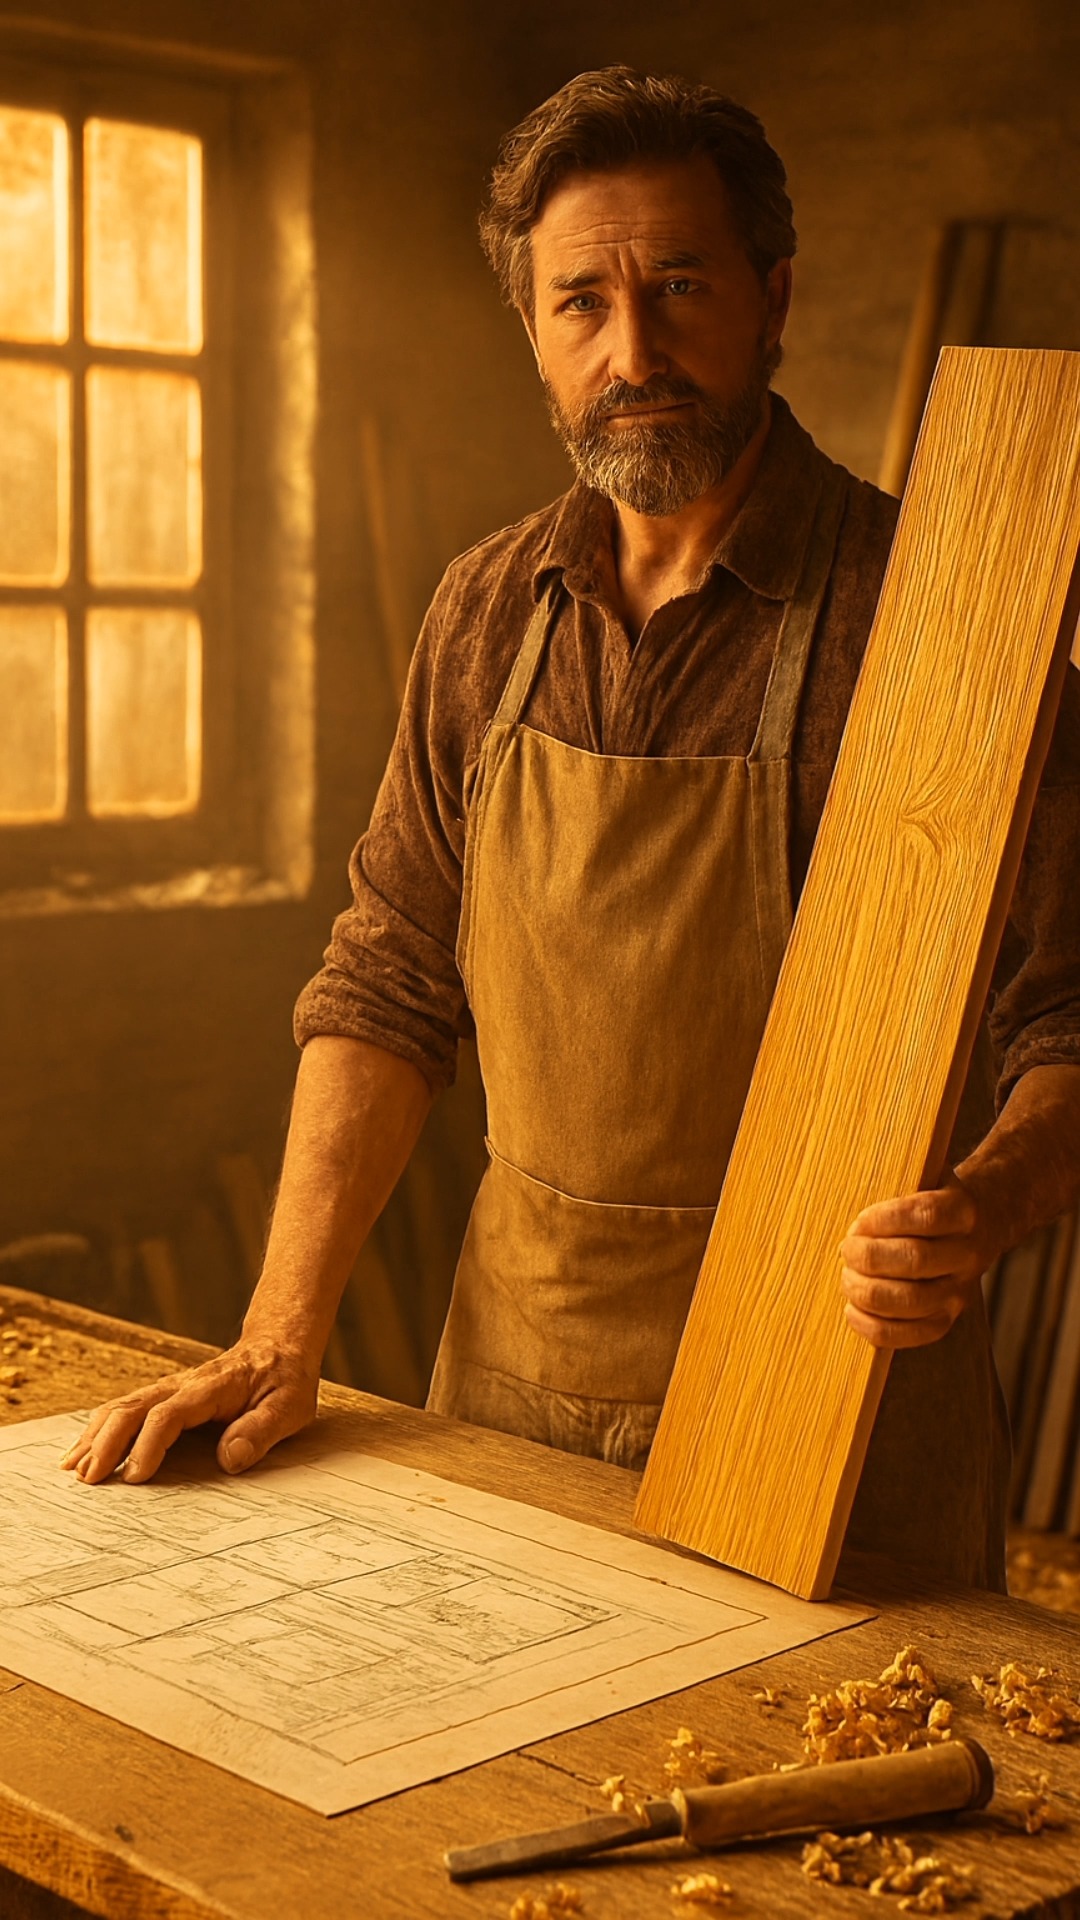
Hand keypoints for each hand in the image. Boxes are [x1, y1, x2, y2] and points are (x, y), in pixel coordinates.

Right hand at [59, 1338, 319, 1484]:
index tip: (136, 1478)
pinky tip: (82, 1451)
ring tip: (71, 1468)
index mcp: (211, 1389)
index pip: (169, 1415)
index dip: (150, 1445)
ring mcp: (170, 1389)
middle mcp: (182, 1385)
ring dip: (95, 1436)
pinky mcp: (165, 1396)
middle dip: (106, 1443)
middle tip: (87, 1479)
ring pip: (122, 1407)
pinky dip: (99, 1429)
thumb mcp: (289, 1405)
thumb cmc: (285, 1380)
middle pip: (133, 1409)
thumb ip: (261, 1430)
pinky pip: (126, 1410)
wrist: (278, 1346)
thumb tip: (230, 1458)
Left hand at [840, 1175, 988, 1348]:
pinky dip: (874, 1327)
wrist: (979, 1227)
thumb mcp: (922, 1179)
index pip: (926, 1216)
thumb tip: (855, 1227)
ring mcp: (960, 1290)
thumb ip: (893, 1190)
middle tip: (846, 1250)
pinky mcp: (947, 1318)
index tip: (858, 1223)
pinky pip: (911, 1333)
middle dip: (869, 1257)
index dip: (884, 1220)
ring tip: (847, 1277)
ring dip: (867, 1291)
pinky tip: (853, 1309)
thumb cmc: (931, 1202)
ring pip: (912, 1300)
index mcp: (963, 1212)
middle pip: (916, 1260)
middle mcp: (968, 1254)